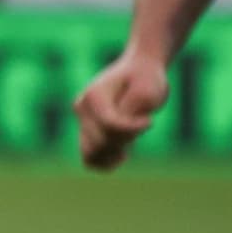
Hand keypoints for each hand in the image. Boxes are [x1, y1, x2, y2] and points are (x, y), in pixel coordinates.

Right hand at [74, 47, 170, 170]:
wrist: (139, 70)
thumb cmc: (146, 79)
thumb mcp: (147, 92)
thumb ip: (132, 113)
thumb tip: (119, 136)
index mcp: (94, 95)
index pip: (109, 124)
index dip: (133, 129)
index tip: (150, 121)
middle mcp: (81, 108)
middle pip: (100, 141)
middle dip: (125, 140)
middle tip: (140, 127)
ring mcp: (81, 120)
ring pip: (90, 152)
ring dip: (114, 154)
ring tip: (129, 147)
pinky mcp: (86, 129)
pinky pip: (88, 157)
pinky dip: (104, 162)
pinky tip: (121, 156)